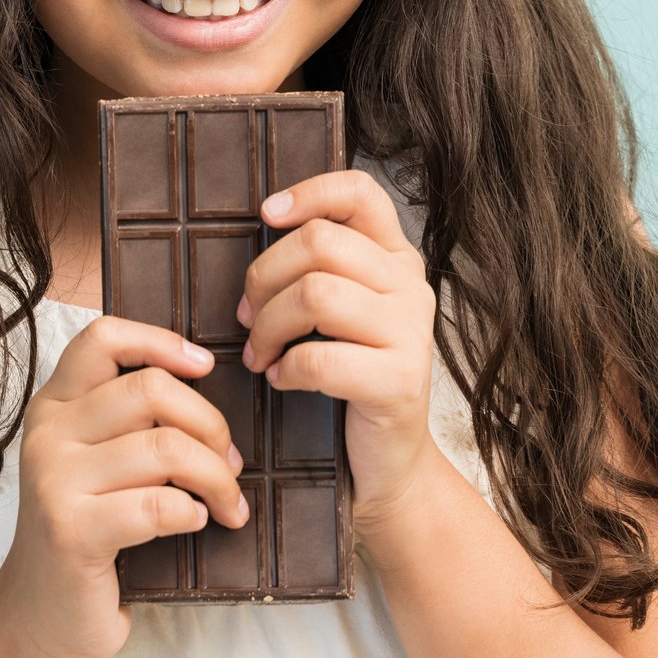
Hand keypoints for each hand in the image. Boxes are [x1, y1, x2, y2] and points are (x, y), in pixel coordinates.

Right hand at [0, 315, 249, 657]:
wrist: (37, 619)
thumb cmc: (86, 535)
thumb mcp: (95, 463)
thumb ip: (129, 422)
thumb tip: (206, 391)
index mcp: (54, 406)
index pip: (103, 338)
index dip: (162, 342)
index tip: (205, 366)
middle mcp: (47, 433)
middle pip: (151, 390)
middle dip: (210, 425)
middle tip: (230, 465)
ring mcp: (53, 480)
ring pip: (165, 448)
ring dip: (216, 479)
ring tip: (227, 505)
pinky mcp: (71, 529)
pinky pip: (158, 506)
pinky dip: (193, 513)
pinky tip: (196, 524)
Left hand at [236, 169, 441, 529]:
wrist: (385, 465)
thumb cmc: (345, 381)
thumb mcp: (333, 314)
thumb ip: (315, 268)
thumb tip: (260, 227)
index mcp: (394, 259)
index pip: (360, 193)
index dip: (309, 192)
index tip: (266, 213)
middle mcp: (411, 286)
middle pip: (319, 244)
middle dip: (263, 279)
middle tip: (245, 319)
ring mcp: (413, 334)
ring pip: (316, 295)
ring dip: (268, 327)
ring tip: (259, 355)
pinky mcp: (402, 381)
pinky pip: (321, 357)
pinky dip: (287, 369)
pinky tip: (283, 381)